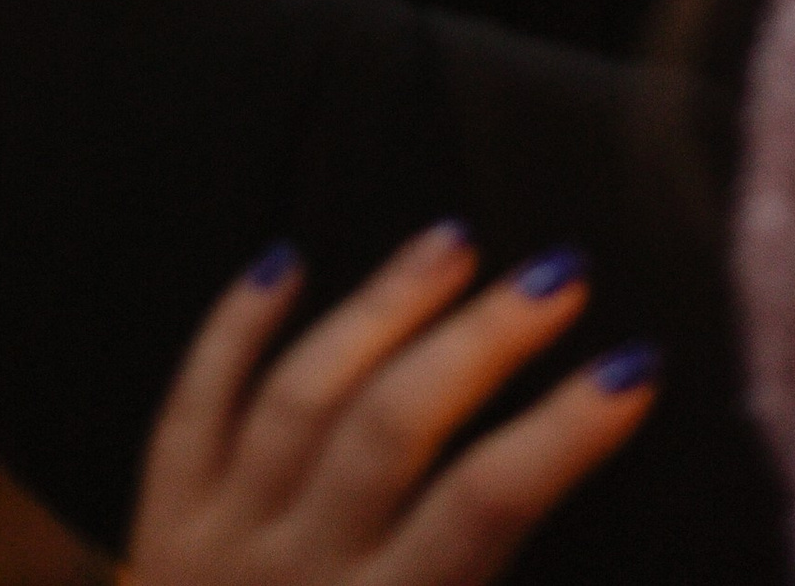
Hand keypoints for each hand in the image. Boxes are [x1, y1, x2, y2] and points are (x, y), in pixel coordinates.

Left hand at [129, 231, 657, 585]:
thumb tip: (623, 578)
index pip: (485, 509)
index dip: (561, 435)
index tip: (634, 367)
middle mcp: (295, 572)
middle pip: (391, 426)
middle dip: (483, 342)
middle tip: (560, 275)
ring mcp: (216, 538)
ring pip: (299, 391)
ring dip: (380, 308)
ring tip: (453, 243)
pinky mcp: (160, 520)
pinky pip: (191, 401)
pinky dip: (234, 326)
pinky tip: (284, 260)